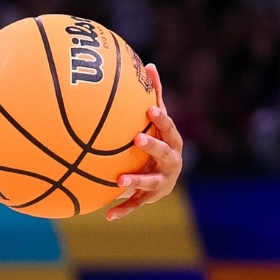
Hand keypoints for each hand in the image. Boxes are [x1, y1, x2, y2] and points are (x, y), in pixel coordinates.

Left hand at [106, 63, 182, 220]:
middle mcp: (172, 163)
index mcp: (173, 142)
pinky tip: (106, 215)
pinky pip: (135, 204)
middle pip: (166, 155)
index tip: (150, 110)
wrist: (166, 176)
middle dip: (153, 146)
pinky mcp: (149, 198)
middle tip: (137, 139)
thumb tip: (149, 64)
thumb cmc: (158, 139)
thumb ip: (154, 95)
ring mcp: (162, 183)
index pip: (170, 129)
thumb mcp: (157, 120)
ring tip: (120, 180)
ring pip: (151, 183)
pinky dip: (122, 210)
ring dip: (137, 180)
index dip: (162, 120)